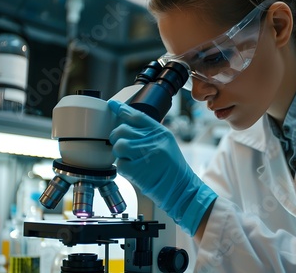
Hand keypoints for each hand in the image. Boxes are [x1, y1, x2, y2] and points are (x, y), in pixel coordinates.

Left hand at [108, 99, 216, 235]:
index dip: (122, 109)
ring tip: (130, 159)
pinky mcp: (138, 170)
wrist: (182, 190)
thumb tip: (130, 127)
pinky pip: (120, 164)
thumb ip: (150, 135)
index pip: (137, 116)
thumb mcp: (167, 145)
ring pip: (119, 146)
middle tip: (123, 146)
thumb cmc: (174, 170)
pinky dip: (124, 168)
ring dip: (120, 153)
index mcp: (160, 133)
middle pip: (123, 130)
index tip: (112, 105)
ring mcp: (145, 155)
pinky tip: (133, 170)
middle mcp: (153, 141)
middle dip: (118, 137)